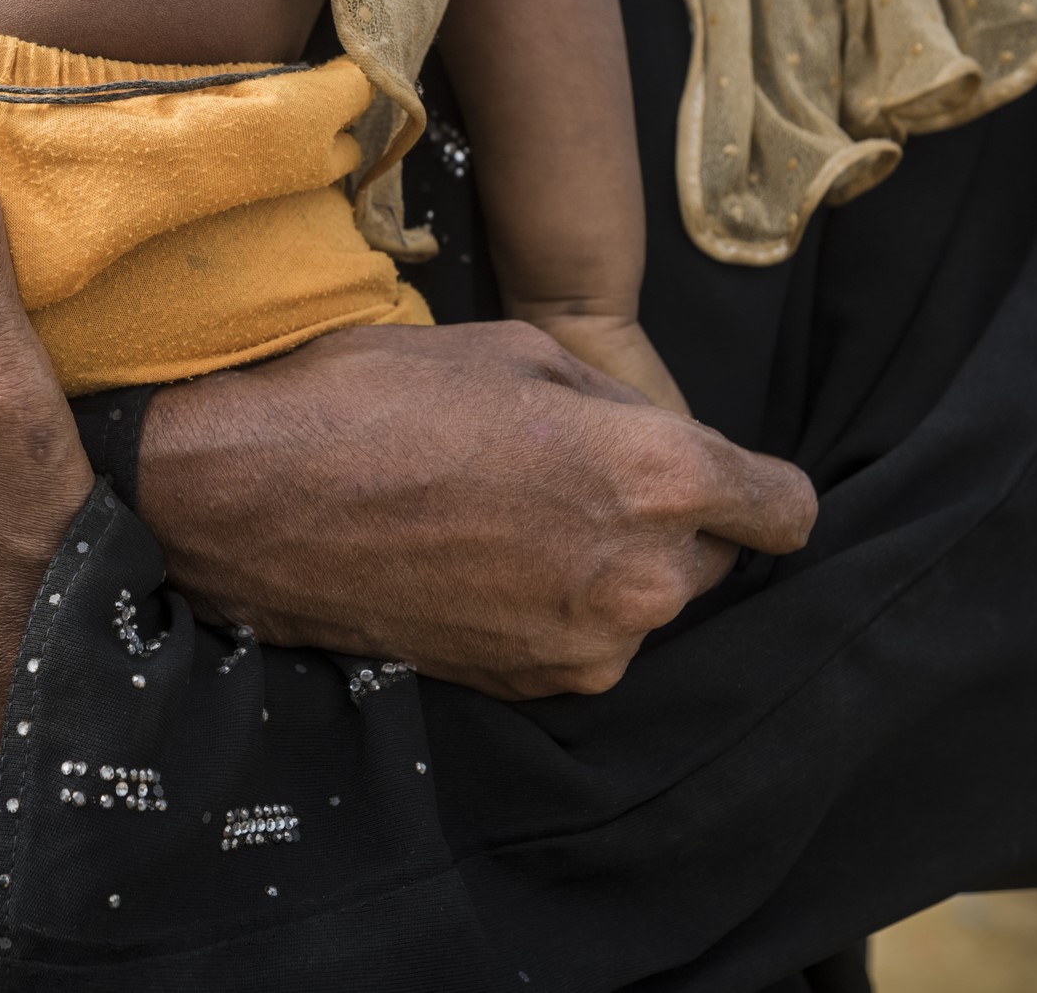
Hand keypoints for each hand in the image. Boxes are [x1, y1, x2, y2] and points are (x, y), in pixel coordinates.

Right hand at [139, 320, 815, 698]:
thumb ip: (616, 404)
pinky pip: (580, 644)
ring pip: (641, 606)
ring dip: (605, 571)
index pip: (785, 510)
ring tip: (510, 521)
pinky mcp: (526, 687)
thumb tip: (650, 440)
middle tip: (573, 479)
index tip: (722, 481)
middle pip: (712, 561)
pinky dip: (553, 611)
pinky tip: (479, 563)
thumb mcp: (514, 350)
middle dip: (666, 523)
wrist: (251, 500)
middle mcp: (641, 578)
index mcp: (656, 474)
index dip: (756, 489)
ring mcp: (584, 646)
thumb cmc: (377, 402)